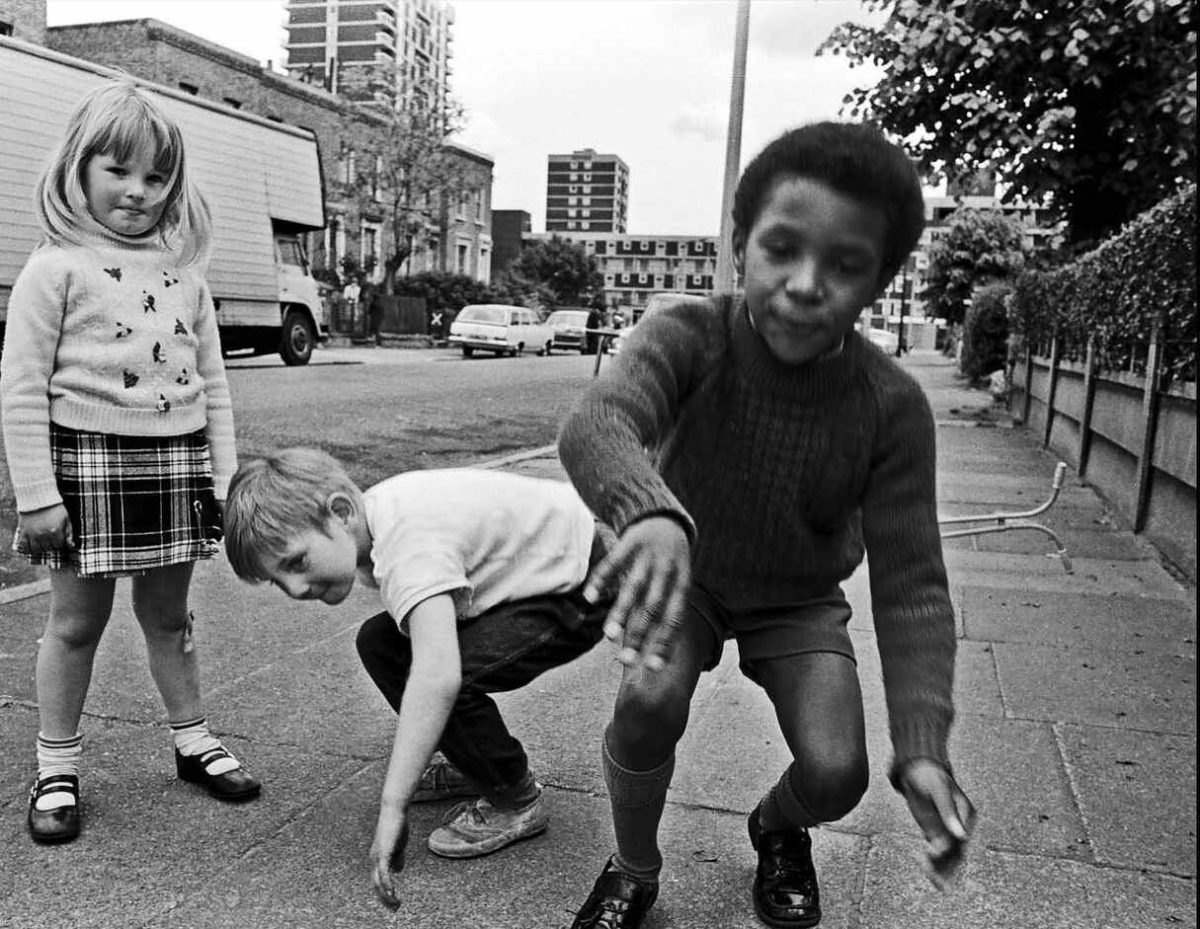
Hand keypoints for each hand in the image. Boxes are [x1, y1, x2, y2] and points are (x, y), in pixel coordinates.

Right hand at [16, 504, 72, 556]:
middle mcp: (43, 535)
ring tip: (43, 542)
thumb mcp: (66, 519)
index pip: (59, 545)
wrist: (38, 499)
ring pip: (37, 549)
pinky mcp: (23, 532)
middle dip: (51, 545)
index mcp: (55, 531)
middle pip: (48, 548)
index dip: (60, 542)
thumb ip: (69, 533)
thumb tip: (71, 546)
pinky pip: (24, 546)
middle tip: (51, 539)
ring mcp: (32, 535)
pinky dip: (28, 549)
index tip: (59, 538)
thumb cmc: (55, 508)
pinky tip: (32, 545)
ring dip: (41, 547)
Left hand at [368, 807, 409, 907]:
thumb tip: (397, 872)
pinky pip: (383, 872)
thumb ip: (397, 858)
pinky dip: (387, 884)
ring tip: (396, 903)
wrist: (394, 811)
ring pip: (378, 882)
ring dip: (386, 895)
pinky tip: (393, 892)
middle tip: (396, 908)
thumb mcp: (398, 846)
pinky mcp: (383, 852)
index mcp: (377, 858)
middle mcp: (374, 859)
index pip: (378, 881)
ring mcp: (377, 856)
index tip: (395, 903)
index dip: (385, 894)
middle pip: (376, 885)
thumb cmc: (397, 826)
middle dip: (385, 899)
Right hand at [583, 515, 690, 670]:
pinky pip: (613, 564)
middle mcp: (667, 572)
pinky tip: (590, 598)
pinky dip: (601, 580)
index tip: (652, 668)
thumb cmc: (670, 564)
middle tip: (624, 661)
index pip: (674, 619)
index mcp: (681, 585)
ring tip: (609, 636)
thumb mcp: (676, 584)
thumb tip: (657, 655)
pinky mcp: (629, 543)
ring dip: (620, 613)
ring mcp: (647, 557)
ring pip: (633, 589)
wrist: (664, 518)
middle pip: (652, 609)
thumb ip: (665, 614)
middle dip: (639, 636)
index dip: (664, 643)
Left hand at [895, 758, 975, 888]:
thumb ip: (948, 811)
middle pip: (957, 852)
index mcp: (966, 815)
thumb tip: (961, 836)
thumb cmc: (930, 776)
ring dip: (941, 868)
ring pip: (948, 856)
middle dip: (947, 867)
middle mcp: (959, 825)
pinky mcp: (935, 831)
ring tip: (931, 876)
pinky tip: (924, 863)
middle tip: (933, 875)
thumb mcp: (939, 790)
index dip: (951, 852)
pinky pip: (938, 851)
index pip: (962, 840)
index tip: (933, 854)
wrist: (916, 769)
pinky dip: (933, 862)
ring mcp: (947, 829)